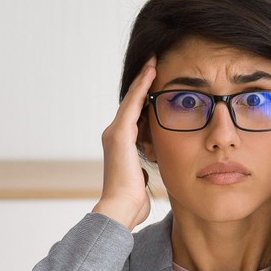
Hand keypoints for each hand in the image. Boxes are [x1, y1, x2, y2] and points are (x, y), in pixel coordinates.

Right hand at [94, 60, 156, 228]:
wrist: (120, 209)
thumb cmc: (132, 201)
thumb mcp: (140, 178)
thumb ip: (142, 168)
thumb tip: (147, 168)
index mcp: (121, 145)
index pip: (134, 115)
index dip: (144, 97)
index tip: (155, 82)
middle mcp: (114, 135)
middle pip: (132, 102)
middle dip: (143, 82)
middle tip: (154, 62)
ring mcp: (115, 133)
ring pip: (132, 99)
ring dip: (143, 79)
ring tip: (154, 61)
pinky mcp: (119, 134)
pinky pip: (133, 103)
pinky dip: (142, 86)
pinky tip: (152, 72)